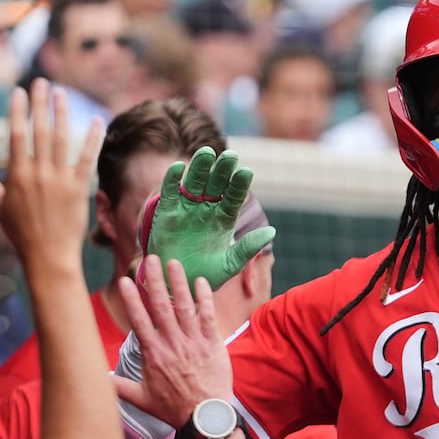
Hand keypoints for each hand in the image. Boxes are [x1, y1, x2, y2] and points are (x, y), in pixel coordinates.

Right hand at [0, 80, 101, 273]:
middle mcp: (38, 173)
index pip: (16, 135)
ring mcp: (60, 180)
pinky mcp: (80, 189)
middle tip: (42, 82)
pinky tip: (96, 121)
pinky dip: (92, 139)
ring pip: (62, 139)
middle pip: (39, 130)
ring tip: (61, 94)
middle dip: (40, 103)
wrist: (48, 255)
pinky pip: (87, 158)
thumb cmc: (21, 233)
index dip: (17, 111)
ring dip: (61, 113)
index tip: (19, 92)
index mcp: (17, 175)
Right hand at [113, 256, 231, 425]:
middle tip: (150, 258)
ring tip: (173, 262)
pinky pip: (208, 316)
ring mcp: (194, 342)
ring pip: (185, 307)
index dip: (132, 299)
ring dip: (179, 282)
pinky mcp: (213, 343)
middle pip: (162, 306)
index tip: (125, 280)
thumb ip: (118, 386)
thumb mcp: (141, 399)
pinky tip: (200, 281)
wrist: (206, 417)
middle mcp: (173, 344)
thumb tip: (96, 380)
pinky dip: (204, 298)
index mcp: (154, 354)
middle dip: (155, 281)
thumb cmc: (174, 409)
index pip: (139, 321)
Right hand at [144, 147, 275, 291]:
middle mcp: (207, 209)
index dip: (240, 184)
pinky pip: (169, 192)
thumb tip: (272, 231)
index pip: (235, 196)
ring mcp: (187, 208)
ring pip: (195, 183)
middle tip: (231, 156)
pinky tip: (179, 168)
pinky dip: (172, 179)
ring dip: (200, 168)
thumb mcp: (229, 265)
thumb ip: (248, 248)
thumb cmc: (206, 275)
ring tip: (207, 153)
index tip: (247, 171)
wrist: (176, 285)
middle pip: (216, 184)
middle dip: (223, 170)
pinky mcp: (166, 212)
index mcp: (225, 219)